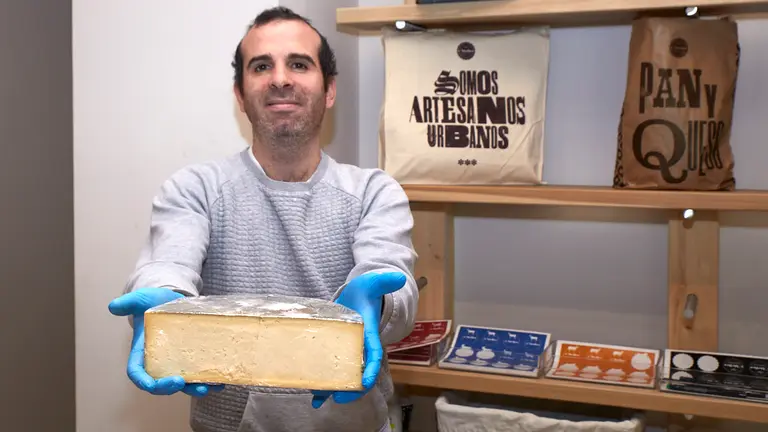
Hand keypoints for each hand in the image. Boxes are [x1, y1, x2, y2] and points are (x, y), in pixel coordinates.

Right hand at [108, 287, 223, 396]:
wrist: (172, 301)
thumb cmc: (153, 303)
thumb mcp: (141, 299)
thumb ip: (129, 302)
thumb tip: (114, 306)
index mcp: (141, 353)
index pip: (138, 374)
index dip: (144, 382)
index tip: (151, 385)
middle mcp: (158, 362)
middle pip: (160, 384)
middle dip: (170, 388)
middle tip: (181, 383)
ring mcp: (175, 364)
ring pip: (182, 384)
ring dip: (194, 389)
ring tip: (207, 388)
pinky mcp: (191, 360)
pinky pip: (198, 375)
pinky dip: (208, 381)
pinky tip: (220, 381)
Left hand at [311, 271, 405, 407]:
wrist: (355, 298)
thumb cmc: (363, 293)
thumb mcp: (371, 284)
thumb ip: (382, 281)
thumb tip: (399, 278)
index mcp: (368, 335)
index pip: (373, 355)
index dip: (371, 370)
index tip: (365, 383)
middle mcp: (359, 348)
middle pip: (358, 374)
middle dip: (351, 389)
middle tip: (339, 398)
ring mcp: (347, 353)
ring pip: (343, 377)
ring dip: (332, 390)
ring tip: (318, 398)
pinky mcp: (334, 353)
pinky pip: (331, 373)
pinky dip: (323, 387)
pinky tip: (313, 397)